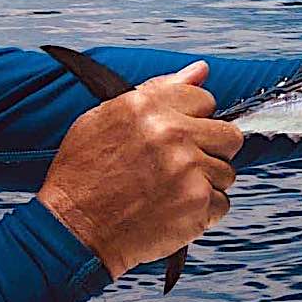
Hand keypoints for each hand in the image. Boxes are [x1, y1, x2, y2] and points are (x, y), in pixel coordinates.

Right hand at [37, 61, 243, 279]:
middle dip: (210, 150)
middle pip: (229, 135)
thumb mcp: (104, 119)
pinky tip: (171, 209)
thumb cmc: (83, 178)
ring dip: (204, 183)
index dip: (193, 120)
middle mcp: (171, 133)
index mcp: (146, 107)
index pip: (205, 99)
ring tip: (168, 191)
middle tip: (180, 166)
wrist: (72, 231)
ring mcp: (188, 169)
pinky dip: (201, 211)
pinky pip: (222, 202)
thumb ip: (158, 90)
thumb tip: (200, 70)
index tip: (177, 136)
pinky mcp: (197, 202)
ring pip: (226, 172)